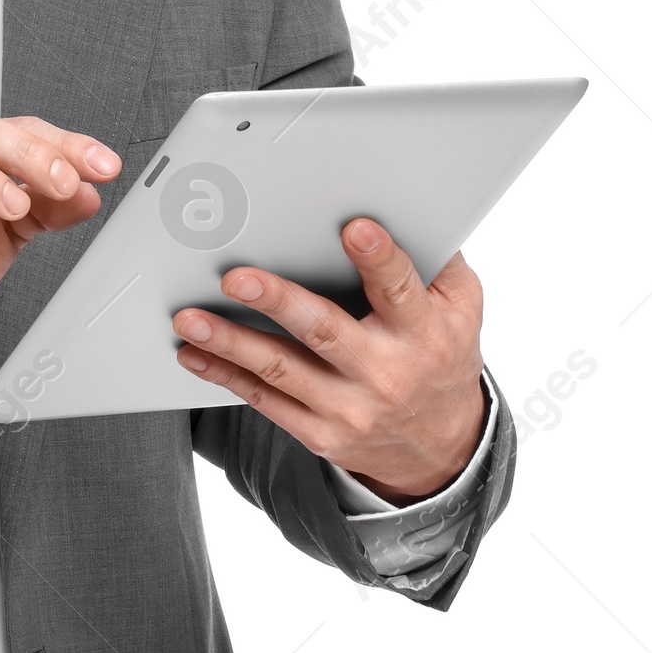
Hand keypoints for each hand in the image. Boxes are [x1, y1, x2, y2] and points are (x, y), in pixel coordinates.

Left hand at [172, 217, 485, 501]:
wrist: (440, 447)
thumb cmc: (442, 356)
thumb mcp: (460, 308)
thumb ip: (436, 259)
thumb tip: (410, 205)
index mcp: (423, 332)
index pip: (400, 290)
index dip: (379, 259)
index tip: (355, 229)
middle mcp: (385, 372)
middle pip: (324, 332)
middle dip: (277, 301)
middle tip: (236, 278)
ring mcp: (350, 407)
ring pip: (281, 369)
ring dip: (230, 342)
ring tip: (191, 320)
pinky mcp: (321, 433)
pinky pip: (265, 401)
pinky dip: (225, 375)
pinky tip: (195, 354)